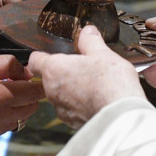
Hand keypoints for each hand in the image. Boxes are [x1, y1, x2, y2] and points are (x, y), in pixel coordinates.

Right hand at [0, 55, 42, 140]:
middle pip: (32, 108)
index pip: (36, 93)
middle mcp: (1, 117)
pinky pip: (5, 126)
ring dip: (18, 106)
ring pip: (20, 119)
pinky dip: (5, 116)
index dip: (37, 82)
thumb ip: (6, 65)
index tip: (31, 74)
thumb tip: (27, 72)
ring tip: (0, 93)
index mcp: (2, 97)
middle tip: (14, 82)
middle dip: (29, 95)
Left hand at [27, 25, 145, 128]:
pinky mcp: (72, 123)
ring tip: (93, 84)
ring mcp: (61, 109)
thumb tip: (87, 31)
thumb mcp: (102, 53)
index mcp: (54, 69)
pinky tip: (97, 99)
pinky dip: (80, 104)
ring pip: (60, 95)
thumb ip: (90, 40)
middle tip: (82, 67)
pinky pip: (71, 110)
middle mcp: (52, 91)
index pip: (35, 60)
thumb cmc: (109, 82)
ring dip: (72, 89)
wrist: (120, 116)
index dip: (42, 56)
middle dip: (64, 72)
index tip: (52, 54)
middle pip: (50, 78)